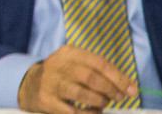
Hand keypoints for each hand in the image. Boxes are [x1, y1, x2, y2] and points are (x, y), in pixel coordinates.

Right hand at [17, 44, 136, 113]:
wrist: (30, 85)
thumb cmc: (63, 76)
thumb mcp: (78, 65)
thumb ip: (102, 73)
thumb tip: (130, 87)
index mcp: (69, 53)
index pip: (98, 62)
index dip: (118, 77)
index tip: (131, 90)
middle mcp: (57, 65)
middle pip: (90, 77)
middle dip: (110, 89)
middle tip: (118, 97)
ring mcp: (50, 83)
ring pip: (80, 93)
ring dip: (99, 101)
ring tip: (103, 103)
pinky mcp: (46, 101)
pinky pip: (72, 112)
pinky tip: (94, 112)